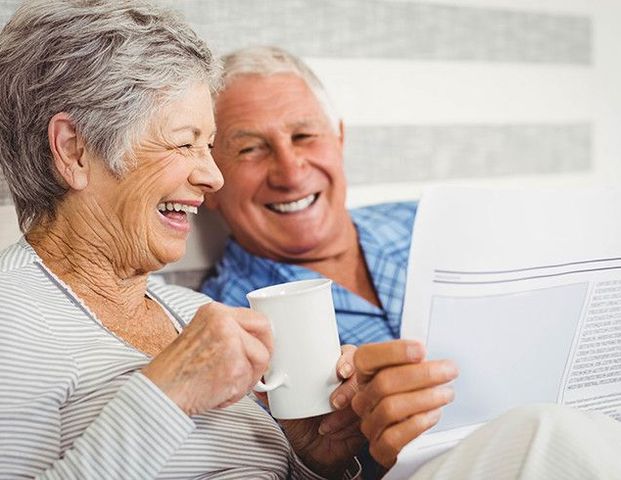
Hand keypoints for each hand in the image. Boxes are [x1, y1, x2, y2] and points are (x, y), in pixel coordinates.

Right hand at [142, 301, 271, 414]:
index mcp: (214, 311)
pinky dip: (236, 393)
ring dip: (247, 378)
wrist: (159, 391)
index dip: (263, 337)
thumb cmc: (176, 369)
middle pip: (265, 336)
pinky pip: (250, 382)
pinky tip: (217, 392)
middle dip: (262, 356)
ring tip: (224, 383)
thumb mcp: (200, 334)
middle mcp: (224, 322)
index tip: (260, 349)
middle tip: (252, 370)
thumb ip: (228, 331)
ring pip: (261, 361)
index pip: (258, 318)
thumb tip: (258, 341)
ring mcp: (231, 344)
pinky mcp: (236, 368)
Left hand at [277, 345, 365, 478]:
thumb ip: (273, 391)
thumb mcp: (286, 404)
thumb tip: (257, 378)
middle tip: (334, 400)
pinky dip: (347, 424)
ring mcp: (361, 400)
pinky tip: (330, 429)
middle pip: (362, 373)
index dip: (348, 358)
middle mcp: (351, 382)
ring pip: (364, 396)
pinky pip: (365, 417)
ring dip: (345, 409)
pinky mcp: (364, 420)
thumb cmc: (302, 421)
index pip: (349, 354)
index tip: (340, 369)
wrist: (313, 452)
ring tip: (328, 418)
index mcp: (334, 370)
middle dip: (350, 385)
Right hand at [352, 340, 457, 468]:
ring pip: (389, 408)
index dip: (393, 351)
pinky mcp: (379, 448)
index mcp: (365, 375)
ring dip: (424, 398)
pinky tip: (434, 414)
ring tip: (446, 393)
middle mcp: (363, 398)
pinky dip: (417, 424)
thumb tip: (428, 351)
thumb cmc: (408, 396)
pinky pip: (393, 437)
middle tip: (448, 371)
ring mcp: (369, 423)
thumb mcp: (406, 374)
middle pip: (384, 382)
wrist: (402, 434)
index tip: (421, 349)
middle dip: (422, 374)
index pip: (366, 357)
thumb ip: (413, 361)